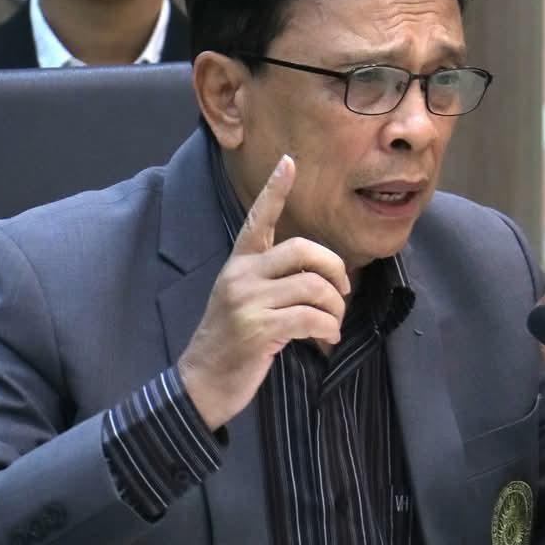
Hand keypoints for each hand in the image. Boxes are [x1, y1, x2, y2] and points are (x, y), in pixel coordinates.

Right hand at [177, 155, 350, 429]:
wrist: (202, 383)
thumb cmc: (231, 342)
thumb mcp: (242, 300)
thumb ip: (271, 280)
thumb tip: (319, 276)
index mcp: (238, 264)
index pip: (258, 219)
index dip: (275, 189)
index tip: (289, 162)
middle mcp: (241, 276)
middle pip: (303, 249)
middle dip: (334, 268)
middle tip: (343, 290)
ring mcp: (248, 302)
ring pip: (313, 287)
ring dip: (335, 309)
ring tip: (332, 324)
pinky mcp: (258, 329)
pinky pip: (311, 318)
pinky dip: (328, 329)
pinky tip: (326, 339)